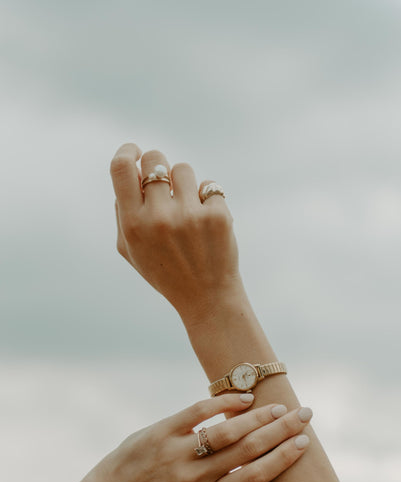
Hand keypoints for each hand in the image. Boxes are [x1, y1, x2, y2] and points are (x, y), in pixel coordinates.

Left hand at [88, 394, 311, 481]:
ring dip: (257, 418)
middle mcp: (197, 477)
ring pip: (226, 432)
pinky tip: (245, 398)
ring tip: (279, 407)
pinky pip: (198, 413)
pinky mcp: (165, 431)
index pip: (254, 477)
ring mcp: (179, 453)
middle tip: (304, 416)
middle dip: (280, 432)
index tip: (304, 443)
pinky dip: (223, 403)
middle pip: (246, 451)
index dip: (281, 459)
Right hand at [110, 143, 243, 322]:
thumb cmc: (165, 271)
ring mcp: (190, 215)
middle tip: (165, 183)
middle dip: (158, 165)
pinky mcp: (218, 215)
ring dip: (185, 184)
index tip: (134, 151)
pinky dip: (208, 201)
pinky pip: (209, 186)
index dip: (127, 151)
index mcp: (133, 225)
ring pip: (183, 169)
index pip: (120, 168)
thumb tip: (129, 173)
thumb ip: (123, 213)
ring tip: (187, 210)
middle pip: (154, 159)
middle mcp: (159, 217)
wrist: (207, 297)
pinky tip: (206, 224)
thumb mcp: (132, 250)